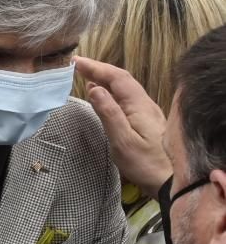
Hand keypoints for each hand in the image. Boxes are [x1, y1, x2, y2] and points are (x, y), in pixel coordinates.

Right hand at [76, 56, 171, 196]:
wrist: (170, 181)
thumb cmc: (145, 163)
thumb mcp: (123, 141)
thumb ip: (109, 113)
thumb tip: (94, 88)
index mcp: (139, 105)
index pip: (117, 77)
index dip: (96, 67)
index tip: (75, 62)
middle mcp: (145, 104)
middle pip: (122, 79)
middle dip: (99, 69)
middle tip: (76, 65)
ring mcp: (147, 112)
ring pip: (124, 87)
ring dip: (104, 78)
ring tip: (84, 75)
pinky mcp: (145, 120)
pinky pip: (126, 97)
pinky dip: (110, 90)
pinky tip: (101, 94)